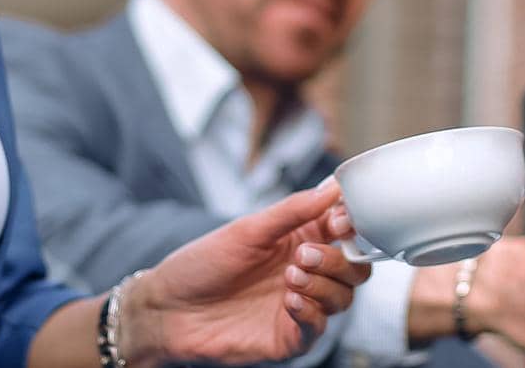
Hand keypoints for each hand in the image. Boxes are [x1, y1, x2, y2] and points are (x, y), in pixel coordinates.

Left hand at [121, 180, 369, 366]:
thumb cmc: (202, 264)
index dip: (352, 225)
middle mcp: (305, 272)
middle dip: (338, 259)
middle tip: (303, 255)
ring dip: (323, 284)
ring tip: (290, 276)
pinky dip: (311, 311)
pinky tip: (288, 300)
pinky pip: (320, 327)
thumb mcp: (248, 229)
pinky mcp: (290, 336)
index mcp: (299, 239)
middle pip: (355, 268)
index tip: (338, 222)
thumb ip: (293, 211)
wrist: (169, 309)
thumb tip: (333, 189)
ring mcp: (300, 305)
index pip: (346, 230)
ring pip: (343, 297)